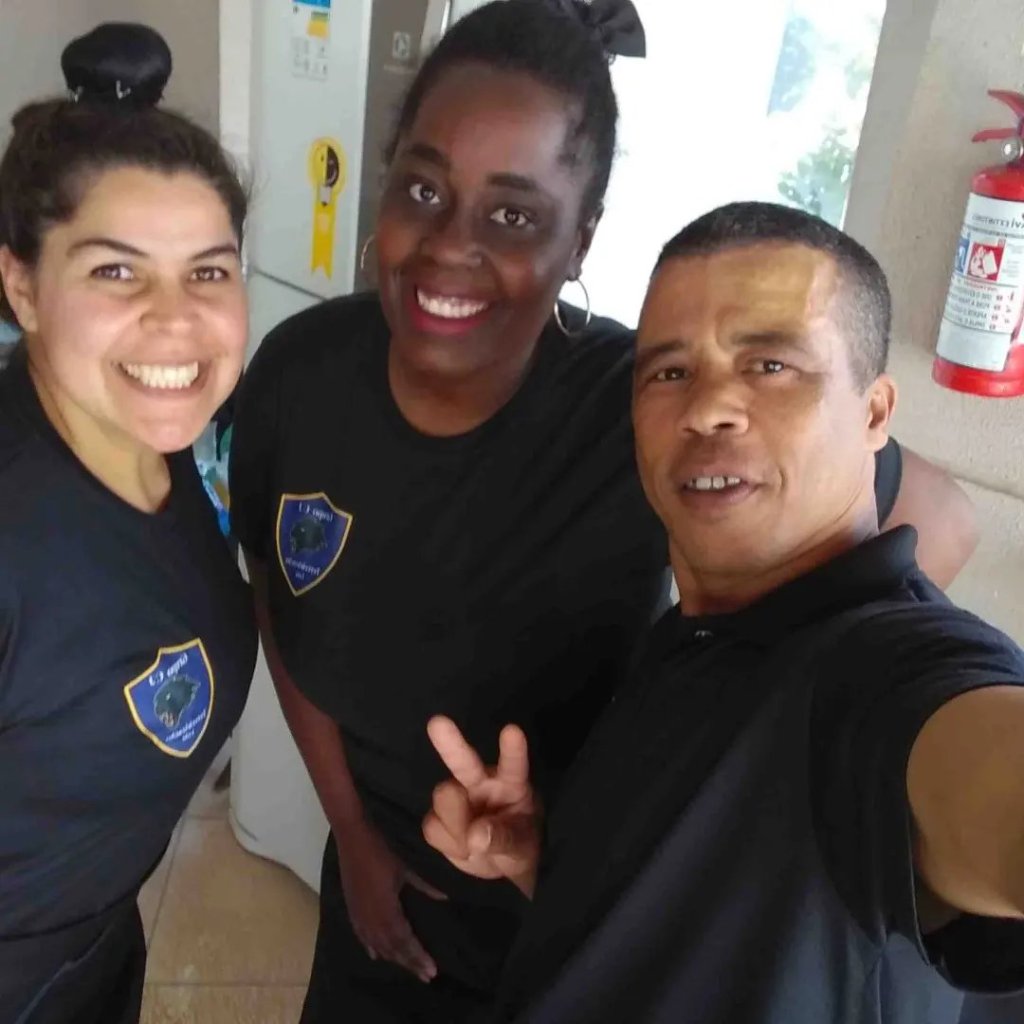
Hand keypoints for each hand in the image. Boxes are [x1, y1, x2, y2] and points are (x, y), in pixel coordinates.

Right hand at [335, 818, 445, 982]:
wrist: (352, 834)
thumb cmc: (381, 848)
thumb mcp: (406, 866)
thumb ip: (425, 885)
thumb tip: (447, 898)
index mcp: (386, 910)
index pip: (404, 941)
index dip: (417, 957)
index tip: (432, 971)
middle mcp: (370, 918)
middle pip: (391, 948)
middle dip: (409, 963)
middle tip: (426, 976)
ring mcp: (358, 914)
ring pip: (377, 945)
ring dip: (393, 958)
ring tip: (408, 968)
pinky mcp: (351, 907)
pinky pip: (362, 936)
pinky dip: (372, 947)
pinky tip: (377, 955)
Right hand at [423, 716, 540, 897]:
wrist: (498, 864)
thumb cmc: (518, 844)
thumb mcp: (522, 846)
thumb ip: (503, 839)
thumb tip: (475, 836)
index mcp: (510, 783)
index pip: (513, 765)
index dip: (513, 750)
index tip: (512, 731)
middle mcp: (480, 782)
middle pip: (463, 761)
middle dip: (450, 743)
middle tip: (437, 722)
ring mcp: (457, 796)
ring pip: (444, 798)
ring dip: (455, 825)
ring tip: (471, 845)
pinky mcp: (438, 815)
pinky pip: (433, 827)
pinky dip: (447, 843)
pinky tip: (461, 848)